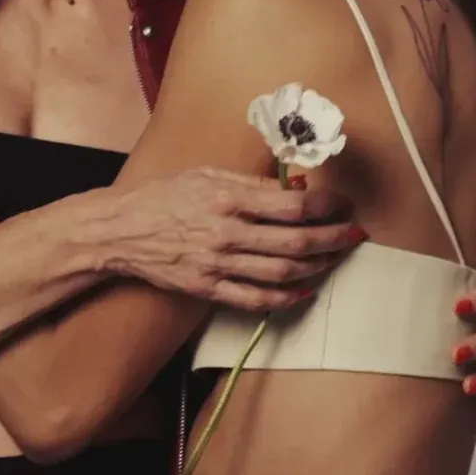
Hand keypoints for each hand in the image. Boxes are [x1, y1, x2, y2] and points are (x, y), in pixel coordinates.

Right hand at [94, 167, 361, 311]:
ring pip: (283, 274)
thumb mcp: (206, 174)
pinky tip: (305, 290)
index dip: (327, 207)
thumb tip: (296, 188)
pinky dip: (286, 298)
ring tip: (335, 258)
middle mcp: (226, 233)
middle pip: (296, 243)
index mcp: (227, 199)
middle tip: (355, 235)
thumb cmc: (163, 197)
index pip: (292, 206)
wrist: (120, 231)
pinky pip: (256, 300)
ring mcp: (217, 264)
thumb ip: (252, 182)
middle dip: (334, 239)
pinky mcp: (208, 288)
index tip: (343, 205)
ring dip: (318, 267)